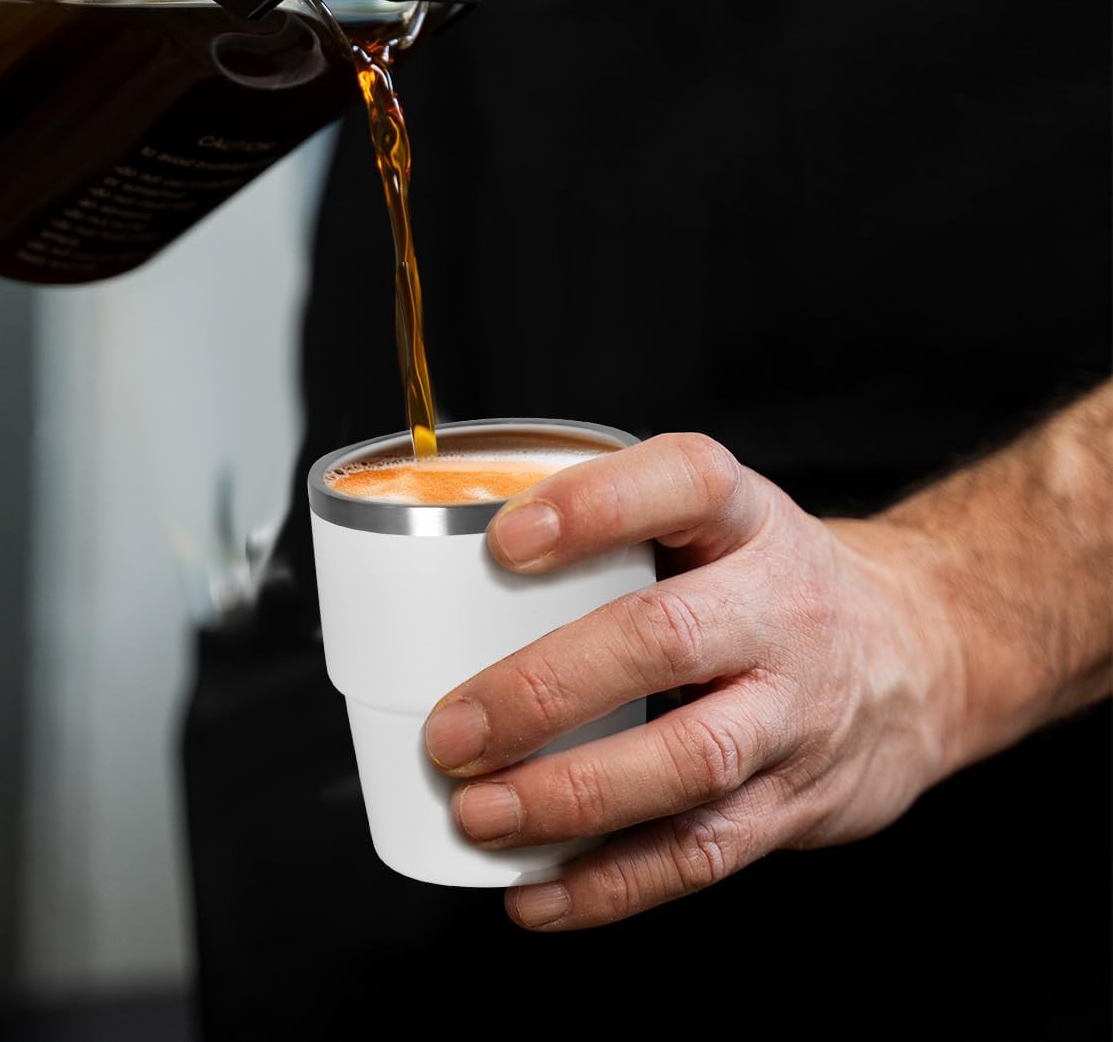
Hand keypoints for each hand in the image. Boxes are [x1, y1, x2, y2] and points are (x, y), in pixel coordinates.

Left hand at [422, 433, 964, 931]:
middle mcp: (778, 609)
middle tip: (452, 730)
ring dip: (570, 797)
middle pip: (666, 639)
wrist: (921, 653)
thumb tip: (452, 570)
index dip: (596, 505)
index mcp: (748, 519)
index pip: (683, 483)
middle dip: (547, 690)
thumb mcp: (719, 520)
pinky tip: (534, 890)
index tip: (503, 539)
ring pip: (687, 761)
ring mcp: (793, 712)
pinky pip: (701, 853)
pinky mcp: (796, 802)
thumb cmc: (773, 579)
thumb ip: (618, 532)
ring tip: (477, 813)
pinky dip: (609, 883)